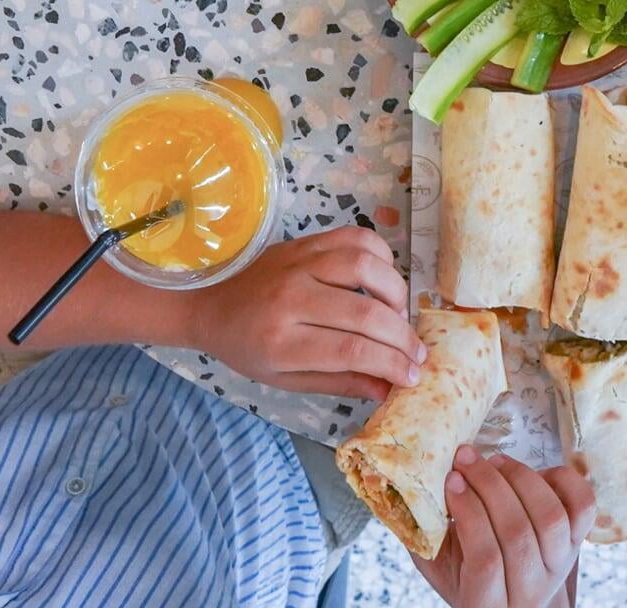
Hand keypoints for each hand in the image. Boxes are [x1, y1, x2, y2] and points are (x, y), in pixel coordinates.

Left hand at [187, 227, 423, 399]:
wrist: (209, 302)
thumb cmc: (246, 347)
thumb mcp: (285, 379)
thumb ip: (339, 382)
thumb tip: (388, 388)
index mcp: (280, 342)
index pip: (350, 350)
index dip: (391, 363)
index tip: (413, 377)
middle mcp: (291, 297)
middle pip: (365, 312)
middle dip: (402, 336)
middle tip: (417, 353)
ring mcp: (299, 262)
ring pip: (365, 266)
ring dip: (396, 293)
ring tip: (399, 316)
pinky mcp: (306, 241)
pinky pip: (356, 237)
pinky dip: (382, 256)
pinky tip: (385, 279)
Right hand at [414, 448, 593, 607]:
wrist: (509, 596)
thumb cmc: (465, 574)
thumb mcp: (438, 565)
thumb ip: (424, 536)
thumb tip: (406, 486)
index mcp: (487, 605)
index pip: (485, 559)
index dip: (469, 513)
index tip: (450, 480)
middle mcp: (529, 591)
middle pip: (517, 534)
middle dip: (489, 485)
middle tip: (466, 458)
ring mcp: (558, 567)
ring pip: (550, 518)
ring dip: (520, 479)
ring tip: (495, 461)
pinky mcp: (577, 543)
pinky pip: (582, 506)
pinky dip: (562, 479)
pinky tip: (536, 471)